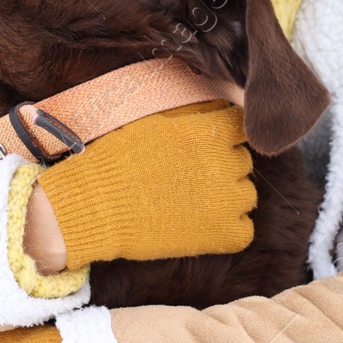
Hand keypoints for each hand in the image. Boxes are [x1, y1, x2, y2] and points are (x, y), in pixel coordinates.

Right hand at [30, 100, 255, 268]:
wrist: (96, 206)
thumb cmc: (117, 162)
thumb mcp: (155, 124)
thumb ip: (191, 117)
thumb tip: (213, 109)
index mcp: (209, 132)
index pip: (240, 127)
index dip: (224, 136)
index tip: (209, 146)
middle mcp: (225, 163)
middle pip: (243, 162)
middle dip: (223, 167)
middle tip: (193, 177)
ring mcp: (227, 200)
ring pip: (245, 195)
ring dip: (227, 197)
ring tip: (195, 202)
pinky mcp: (222, 233)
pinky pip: (243, 230)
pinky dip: (228, 229)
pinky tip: (203, 226)